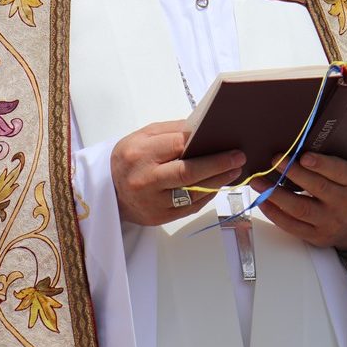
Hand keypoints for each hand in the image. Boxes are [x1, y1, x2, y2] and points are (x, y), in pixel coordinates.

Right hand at [111, 119, 245, 225]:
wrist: (107, 190)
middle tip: (239, 157)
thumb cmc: (129, 157)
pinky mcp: (159, 218)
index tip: (226, 141)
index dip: (204, 144)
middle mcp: (145, 180)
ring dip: (218, 181)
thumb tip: (203, 128)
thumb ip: (172, 131)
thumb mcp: (144, 136)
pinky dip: (207, 195)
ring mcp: (153, 202)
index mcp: (140, 154)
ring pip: (193, 193)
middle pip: (188, 173)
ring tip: (235, 170)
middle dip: (218, 164)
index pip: (178, 147)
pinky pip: (190, 207)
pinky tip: (217, 184)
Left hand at [250, 152, 346, 249]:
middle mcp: (344, 203)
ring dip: (275, 194)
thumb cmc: (344, 187)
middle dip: (293, 173)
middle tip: (274, 160)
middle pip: (317, 187)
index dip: (321, 164)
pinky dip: (274, 213)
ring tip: (257, 181)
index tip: (303, 156)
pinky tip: (262, 200)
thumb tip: (298, 142)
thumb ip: (329, 159)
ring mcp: (330, 222)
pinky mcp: (316, 236)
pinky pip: (292, 226)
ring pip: (300, 208)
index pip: (338, 171)